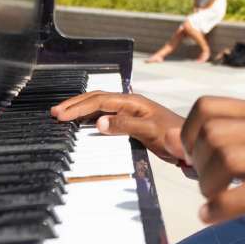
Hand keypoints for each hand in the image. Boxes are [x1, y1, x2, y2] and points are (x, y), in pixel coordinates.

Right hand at [50, 91, 185, 162]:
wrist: (189, 145)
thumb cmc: (174, 136)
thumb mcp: (150, 131)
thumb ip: (124, 125)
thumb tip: (99, 123)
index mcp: (132, 101)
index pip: (99, 100)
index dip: (79, 107)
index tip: (61, 115)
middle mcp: (129, 103)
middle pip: (96, 99)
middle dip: (74, 104)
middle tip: (55, 113)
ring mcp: (130, 111)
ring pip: (99, 106)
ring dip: (81, 109)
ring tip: (63, 115)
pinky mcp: (130, 122)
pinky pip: (105, 115)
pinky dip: (91, 117)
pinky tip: (83, 123)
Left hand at [176, 96, 244, 239]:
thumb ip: (212, 139)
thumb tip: (169, 137)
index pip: (206, 106)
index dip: (188, 132)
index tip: (191, 156)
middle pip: (212, 133)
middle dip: (197, 161)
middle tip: (205, 180)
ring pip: (226, 158)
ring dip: (207, 184)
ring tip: (211, 197)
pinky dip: (220, 207)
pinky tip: (212, 215)